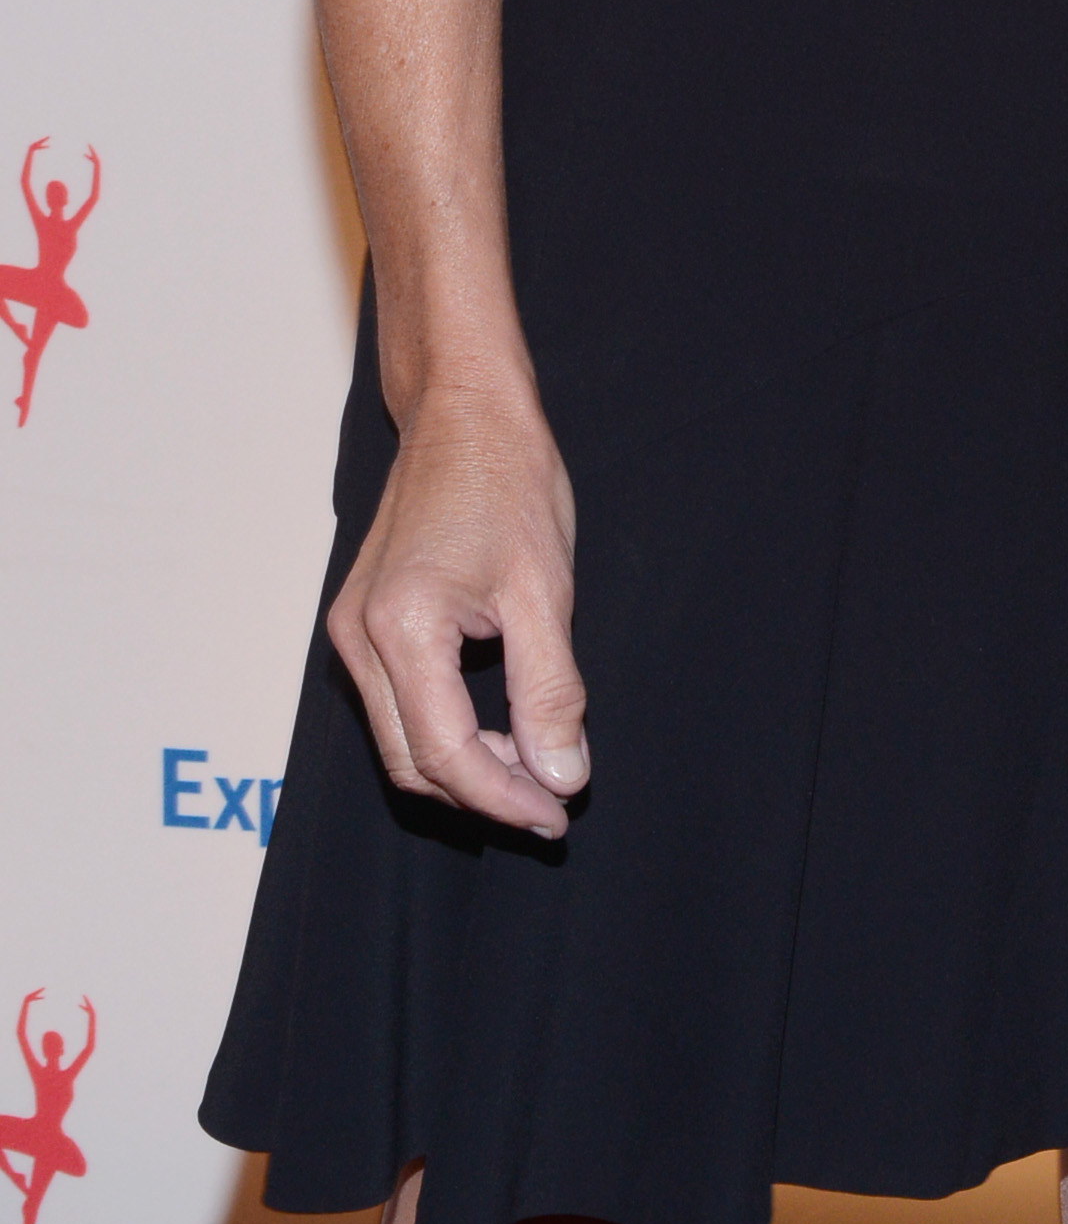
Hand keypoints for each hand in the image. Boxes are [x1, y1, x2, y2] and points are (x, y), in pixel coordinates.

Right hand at [327, 374, 587, 837]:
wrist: (462, 410)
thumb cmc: (507, 480)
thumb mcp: (544, 590)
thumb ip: (551, 690)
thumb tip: (562, 774)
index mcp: (401, 628)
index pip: (445, 754)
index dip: (503, 798)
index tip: (556, 813)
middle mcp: (357, 637)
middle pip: (411, 761)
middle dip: (482, 793)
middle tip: (551, 801)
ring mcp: (349, 630)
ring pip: (398, 740)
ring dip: (462, 768)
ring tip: (533, 770)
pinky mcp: (359, 621)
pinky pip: (394, 704)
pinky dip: (443, 730)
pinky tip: (496, 730)